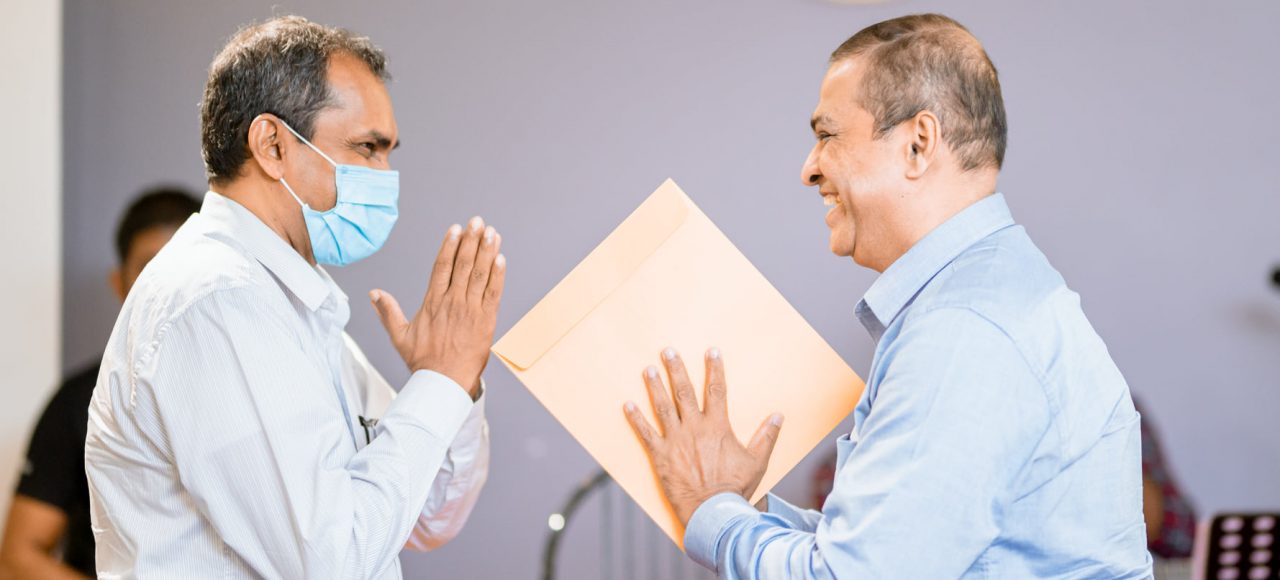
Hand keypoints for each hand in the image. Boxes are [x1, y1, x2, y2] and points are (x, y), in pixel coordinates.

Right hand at [371, 217, 505, 397]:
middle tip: (478, 222)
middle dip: (471, 241)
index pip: (441, 267)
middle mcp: (452, 302)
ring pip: (480, 275)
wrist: (443, 383)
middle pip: (463, 265)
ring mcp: (470, 310)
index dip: (450, 245)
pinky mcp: (486, 321)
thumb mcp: (399, 335)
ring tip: (492, 232)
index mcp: (432, 303)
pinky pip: (493, 293)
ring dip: (487, 252)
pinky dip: (498, 276)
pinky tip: (501, 258)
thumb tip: (373, 294)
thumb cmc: (423, 361)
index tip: (456, 228)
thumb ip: (387, 312)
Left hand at [624, 347, 783, 525]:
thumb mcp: (757, 462)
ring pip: (662, 407)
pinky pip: (645, 434)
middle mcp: (695, 428)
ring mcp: (675, 441)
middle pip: (684, 392)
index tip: (711, 351)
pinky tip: (627, 405)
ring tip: (648, 369)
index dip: (714, 369)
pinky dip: (636, 419)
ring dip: (654, 386)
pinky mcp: (661, 455)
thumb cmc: (736, 488)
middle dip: (676, 369)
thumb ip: (767, 437)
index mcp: (717, 427)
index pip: (717, 390)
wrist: (713, 511)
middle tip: (667, 351)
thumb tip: (778, 415)